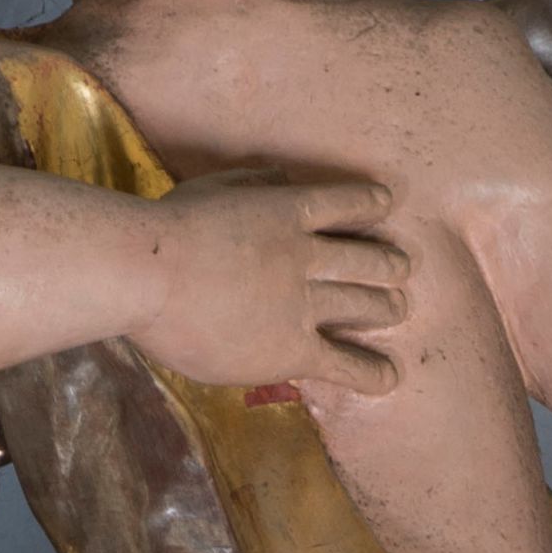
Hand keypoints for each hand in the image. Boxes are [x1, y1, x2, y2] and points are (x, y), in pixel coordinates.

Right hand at [128, 167, 411, 393]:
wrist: (148, 275)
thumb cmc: (164, 230)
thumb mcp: (211, 188)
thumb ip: (249, 182)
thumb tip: (279, 176)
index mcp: (286, 211)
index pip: (342, 202)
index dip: (368, 201)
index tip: (387, 201)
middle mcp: (306, 255)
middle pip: (366, 258)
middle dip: (388, 263)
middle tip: (402, 267)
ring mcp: (303, 303)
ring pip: (364, 304)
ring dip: (387, 306)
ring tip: (398, 309)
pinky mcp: (291, 348)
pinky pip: (343, 363)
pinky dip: (370, 370)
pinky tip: (388, 376)